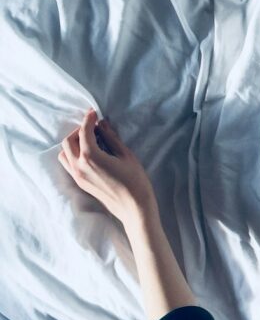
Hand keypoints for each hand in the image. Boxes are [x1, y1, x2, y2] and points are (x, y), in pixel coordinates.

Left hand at [58, 109, 156, 229]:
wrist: (134, 208)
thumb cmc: (135, 181)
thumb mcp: (126, 155)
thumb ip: (111, 138)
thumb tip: (102, 124)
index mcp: (91, 157)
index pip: (84, 132)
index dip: (88, 119)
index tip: (94, 112)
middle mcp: (79, 166)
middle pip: (69, 141)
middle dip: (79, 130)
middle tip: (93, 126)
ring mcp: (77, 176)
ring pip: (64, 154)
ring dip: (73, 143)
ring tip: (89, 140)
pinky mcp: (80, 183)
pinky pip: (68, 164)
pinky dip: (73, 154)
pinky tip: (88, 153)